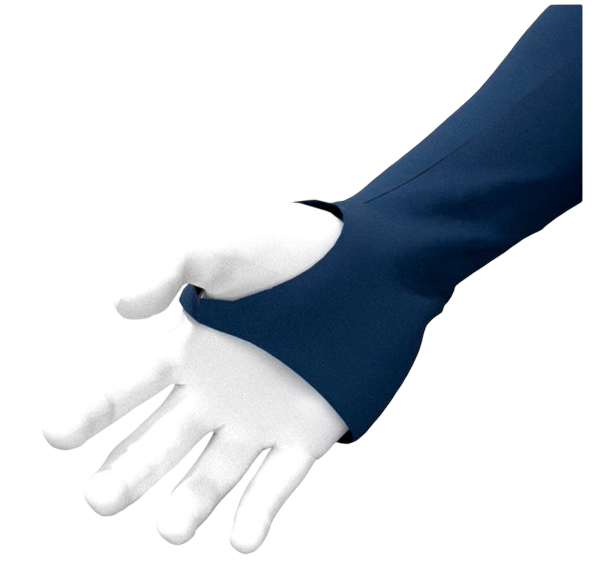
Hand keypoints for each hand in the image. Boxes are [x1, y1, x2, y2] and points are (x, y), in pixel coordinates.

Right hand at [40, 201, 347, 552]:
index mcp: (192, 350)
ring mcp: (261, 418)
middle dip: (127, 473)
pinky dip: (259, 513)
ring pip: (213, 475)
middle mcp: (218, 393)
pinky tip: (242, 539)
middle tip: (97, 499)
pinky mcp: (307, 436)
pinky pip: (277, 482)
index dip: (89, 412)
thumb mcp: (222, 243)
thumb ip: (169, 266)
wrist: (368, 263)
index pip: (128, 390)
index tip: (54, 434)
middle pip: (161, 444)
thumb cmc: (290, 246)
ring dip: (189, 506)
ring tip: (168, 529)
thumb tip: (115, 307)